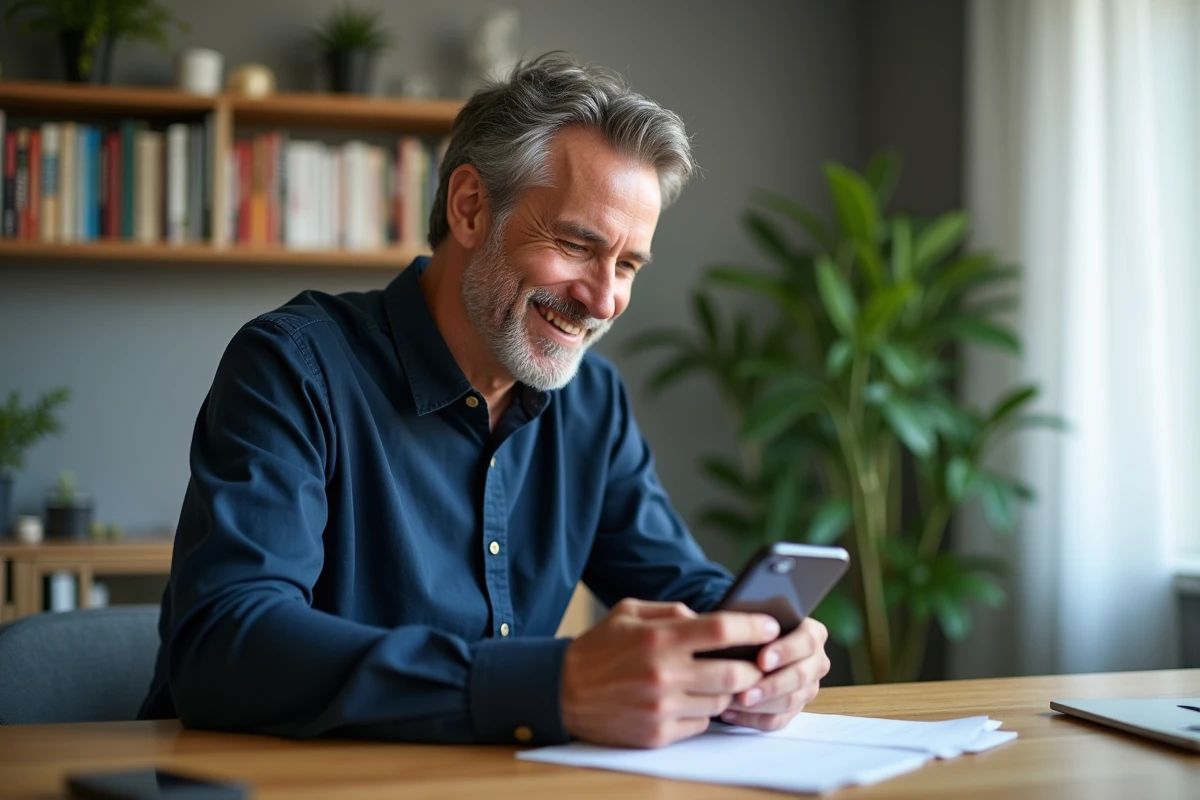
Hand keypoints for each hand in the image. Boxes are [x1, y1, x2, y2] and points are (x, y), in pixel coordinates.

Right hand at [560, 598, 780, 747]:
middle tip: (755, 661)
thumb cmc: (599, 648)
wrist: (561, 692)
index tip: (771, 625)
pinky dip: (703, 712)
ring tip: (720, 679)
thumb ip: (672, 611)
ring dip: (728, 691)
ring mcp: (662, 708)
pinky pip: (701, 724)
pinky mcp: (657, 734)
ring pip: (721, 702)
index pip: (721, 629)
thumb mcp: (629, 611)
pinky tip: (691, 700)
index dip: (753, 626)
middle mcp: (663, 674)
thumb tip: (711, 618)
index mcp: (658, 638)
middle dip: (753, 667)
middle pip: (734, 674)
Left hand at [720, 617, 829, 730]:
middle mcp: (816, 661)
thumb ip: (755, 625)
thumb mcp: (756, 620)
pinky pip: (778, 720)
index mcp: (812, 633)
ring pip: (789, 701)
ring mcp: (808, 687)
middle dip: (770, 686)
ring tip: (732, 702)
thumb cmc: (751, 630)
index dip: (785, 651)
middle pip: (800, 676)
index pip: (807, 641)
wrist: (749, 646)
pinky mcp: (794, 709)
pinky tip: (729, 712)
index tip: (762, 660)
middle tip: (744, 692)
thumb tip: (739, 628)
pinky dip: (752, 718)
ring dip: (759, 705)